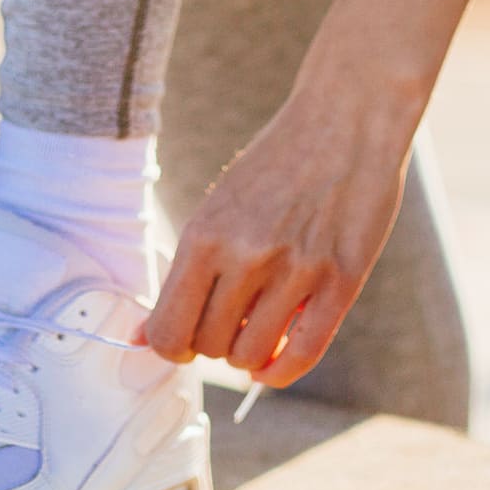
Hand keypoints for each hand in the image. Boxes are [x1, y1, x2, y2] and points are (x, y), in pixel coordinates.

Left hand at [135, 82, 415, 389]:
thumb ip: (188, 271)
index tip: (186, 337)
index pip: (168, 330)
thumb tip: (143, 338)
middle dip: (213, 344)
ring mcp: (296, 271)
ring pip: (250, 355)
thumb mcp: (220, 205)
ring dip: (248, 353)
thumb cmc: (278, 162)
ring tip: (257, 327)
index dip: (173, 345)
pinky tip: (276, 361)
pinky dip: (281, 371)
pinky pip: (303, 354)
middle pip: (208, 346)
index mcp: (205, 235)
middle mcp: (246, 256)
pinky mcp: (341, 281)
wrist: (346, 118)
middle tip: (229, 322)